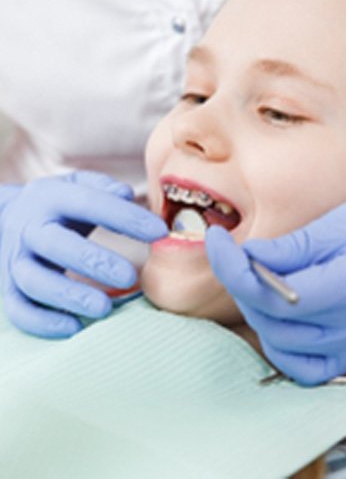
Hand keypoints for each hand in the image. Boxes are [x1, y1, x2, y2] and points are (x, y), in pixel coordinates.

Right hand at [0, 171, 167, 337]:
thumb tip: (126, 193)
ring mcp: (15, 260)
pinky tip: (74, 327)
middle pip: (57, 245)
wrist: (4, 220)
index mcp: (50, 197)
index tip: (160, 232)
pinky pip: (18, 310)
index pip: (89, 204)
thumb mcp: (77, 187)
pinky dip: (43, 322)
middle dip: (95, 262)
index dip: (126, 217)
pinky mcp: (7, 288)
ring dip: (70, 296)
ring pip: (35, 281)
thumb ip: (103, 188)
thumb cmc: (59, 207)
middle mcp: (29, 228)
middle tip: (130, 277)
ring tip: (105, 308)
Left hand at [206, 185, 345, 385]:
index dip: (235, 268)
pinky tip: (277, 316)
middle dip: (241, 286)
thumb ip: (293, 247)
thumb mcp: (344, 220)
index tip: (217, 241)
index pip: (277, 294)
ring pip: (284, 347)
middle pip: (275, 322)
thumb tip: (248, 259)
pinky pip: (307, 367)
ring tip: (257, 279)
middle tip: (235, 255)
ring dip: (257, 313)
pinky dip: (281, 345)